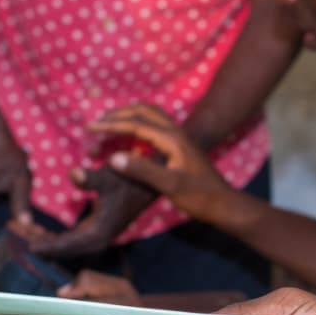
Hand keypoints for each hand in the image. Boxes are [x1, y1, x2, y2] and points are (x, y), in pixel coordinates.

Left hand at [27, 165, 156, 259]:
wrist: (151, 181)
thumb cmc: (130, 178)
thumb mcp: (110, 176)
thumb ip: (90, 178)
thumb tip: (72, 174)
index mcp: (98, 233)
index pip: (65, 244)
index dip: (44, 244)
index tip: (24, 244)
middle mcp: (96, 239)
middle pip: (60, 247)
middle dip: (36, 239)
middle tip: (11, 231)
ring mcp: (96, 236)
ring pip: (62, 243)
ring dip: (41, 237)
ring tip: (17, 229)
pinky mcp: (95, 230)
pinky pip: (68, 238)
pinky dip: (51, 235)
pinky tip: (36, 229)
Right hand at [90, 103, 236, 222]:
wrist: (224, 204)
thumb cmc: (200, 197)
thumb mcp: (170, 186)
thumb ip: (142, 171)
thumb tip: (113, 158)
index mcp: (172, 139)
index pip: (136, 123)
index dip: (111, 124)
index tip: (90, 128)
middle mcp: (177, 132)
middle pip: (143, 111)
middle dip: (118, 114)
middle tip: (96, 123)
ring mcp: (179, 137)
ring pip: (150, 115)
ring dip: (128, 116)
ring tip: (108, 125)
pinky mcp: (180, 146)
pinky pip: (155, 126)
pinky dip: (138, 125)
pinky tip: (128, 140)